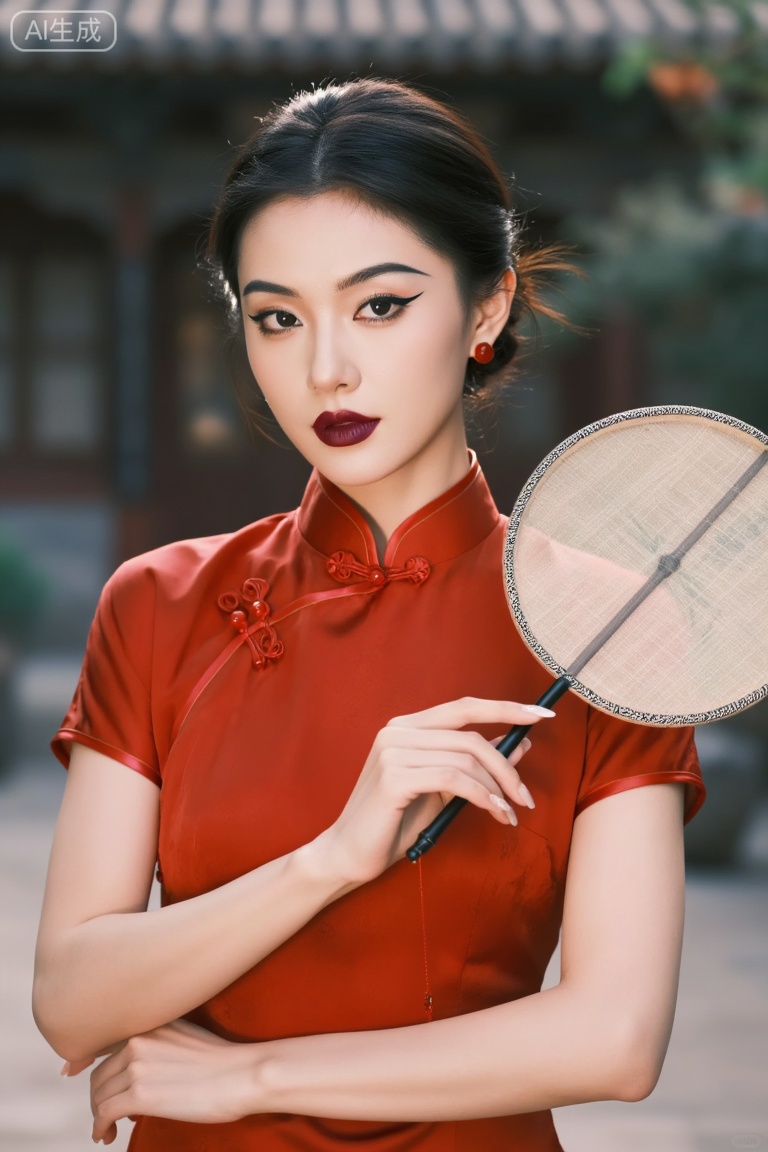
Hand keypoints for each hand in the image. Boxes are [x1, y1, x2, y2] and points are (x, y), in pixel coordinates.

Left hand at [83, 1018, 256, 1143]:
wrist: (242, 1075)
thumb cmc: (222, 1061)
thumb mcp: (185, 1035)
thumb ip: (158, 1041)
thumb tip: (135, 1065)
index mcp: (149, 1023)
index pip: (104, 1041)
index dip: (83, 1059)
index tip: (71, 1070)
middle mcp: (138, 1039)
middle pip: (99, 1073)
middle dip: (99, 1096)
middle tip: (107, 1115)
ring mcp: (137, 1065)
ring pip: (98, 1095)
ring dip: (99, 1115)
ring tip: (109, 1129)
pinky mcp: (139, 1093)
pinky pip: (103, 1113)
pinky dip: (99, 1127)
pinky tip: (106, 1136)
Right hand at [315, 696, 550, 887]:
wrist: (347, 855)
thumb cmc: (393, 823)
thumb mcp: (442, 790)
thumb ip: (474, 765)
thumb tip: (520, 743)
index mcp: (406, 727)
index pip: (464, 706)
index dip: (505, 707)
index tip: (543, 715)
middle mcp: (397, 731)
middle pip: (471, 736)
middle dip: (507, 767)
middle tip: (526, 797)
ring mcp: (393, 752)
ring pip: (466, 760)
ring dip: (498, 790)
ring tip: (510, 814)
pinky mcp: (394, 778)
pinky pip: (454, 781)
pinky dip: (483, 798)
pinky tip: (495, 814)